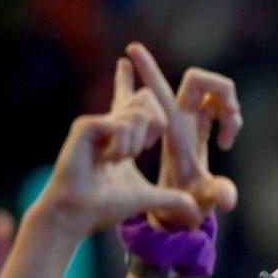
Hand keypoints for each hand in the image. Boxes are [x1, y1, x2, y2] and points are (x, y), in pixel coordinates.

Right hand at [34, 72, 201, 237]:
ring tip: (115, 159)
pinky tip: (105, 160)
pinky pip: (122, 125)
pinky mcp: (87, 125)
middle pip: (148, 97)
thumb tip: (197, 219)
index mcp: (126, 134)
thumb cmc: (106, 206)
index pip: (135, 100)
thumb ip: (175, 201)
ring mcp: (99, 122)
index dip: (129, 79)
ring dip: (135, 144)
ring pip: (139, 113)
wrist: (79, 214)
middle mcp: (112, 123)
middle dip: (154, 126)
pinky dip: (121, 147)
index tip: (127, 57)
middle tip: (136, 152)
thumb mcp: (149, 198)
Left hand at [125, 42, 238, 224]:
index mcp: (174, 131)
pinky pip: (221, 102)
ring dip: (231, 106)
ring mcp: (195, 117)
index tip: (131, 48)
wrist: (188, 205)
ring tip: (228, 137)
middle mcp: (181, 117)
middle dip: (221, 89)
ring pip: (214, 89)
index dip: (148, 70)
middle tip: (233, 113)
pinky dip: (232, 117)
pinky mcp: (206, 121)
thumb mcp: (202, 198)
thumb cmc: (188, 200)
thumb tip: (227, 200)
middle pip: (197, 79)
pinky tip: (226, 142)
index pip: (159, 93)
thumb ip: (215, 195)